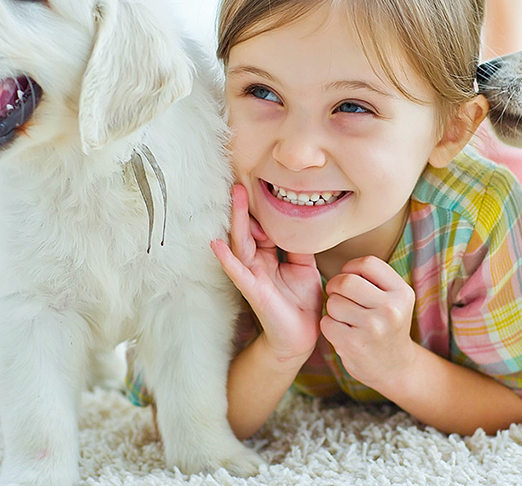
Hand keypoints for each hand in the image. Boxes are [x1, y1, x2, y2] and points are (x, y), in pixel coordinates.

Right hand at [211, 184, 321, 362]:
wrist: (301, 336)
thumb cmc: (301, 302)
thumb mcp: (305, 267)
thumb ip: (300, 246)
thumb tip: (301, 222)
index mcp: (270, 256)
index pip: (263, 227)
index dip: (262, 210)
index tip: (261, 186)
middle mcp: (257, 263)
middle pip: (248, 230)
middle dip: (244, 208)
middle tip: (239, 184)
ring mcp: (252, 276)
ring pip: (241, 244)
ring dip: (237, 222)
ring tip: (233, 199)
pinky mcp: (253, 291)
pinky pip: (237, 273)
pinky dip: (227, 259)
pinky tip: (216, 245)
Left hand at [320, 256, 419, 390]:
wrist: (395, 367)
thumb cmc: (387, 325)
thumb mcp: (395, 299)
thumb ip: (375, 279)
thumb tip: (342, 263)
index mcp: (401, 292)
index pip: (367, 263)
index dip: (350, 268)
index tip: (349, 278)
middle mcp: (390, 309)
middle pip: (346, 281)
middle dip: (335, 286)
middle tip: (338, 295)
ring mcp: (373, 328)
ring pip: (333, 302)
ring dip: (332, 308)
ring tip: (344, 317)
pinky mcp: (355, 345)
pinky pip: (327, 323)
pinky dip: (329, 326)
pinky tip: (342, 332)